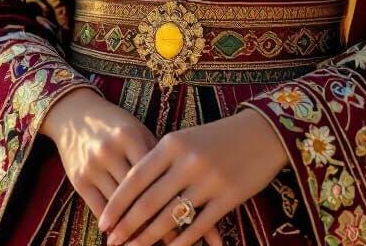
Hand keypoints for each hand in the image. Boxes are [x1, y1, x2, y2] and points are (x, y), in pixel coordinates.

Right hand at [39, 87, 188, 243]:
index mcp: (130, 135)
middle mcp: (110, 150)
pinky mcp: (78, 180)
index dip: (173, 199)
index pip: (155, 175)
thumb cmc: (117, 125)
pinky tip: (126, 237)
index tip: (191, 219)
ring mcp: (92, 166)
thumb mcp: (138, 132)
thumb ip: (157, 156)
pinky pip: (99, 209)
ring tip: (150, 243)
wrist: (75, 114)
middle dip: (156, 220)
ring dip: (135, 229)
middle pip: (136, 193)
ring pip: (118, 207)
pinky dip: (113, 225)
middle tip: (174, 240)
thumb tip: (185, 185)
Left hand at [97, 106, 289, 245]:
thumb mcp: (186, 139)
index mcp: (172, 143)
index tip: (103, 222)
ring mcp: (207, 180)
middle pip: (148, 202)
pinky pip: (197, 226)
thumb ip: (161, 162)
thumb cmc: (218, 136)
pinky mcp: (227, 197)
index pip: (136, 178)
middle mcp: (187, 161)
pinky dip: (180, 243)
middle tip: (112, 242)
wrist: (262, 131)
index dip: (117, 204)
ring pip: (169, 218)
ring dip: (147, 238)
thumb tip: (133, 196)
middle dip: (127, 226)